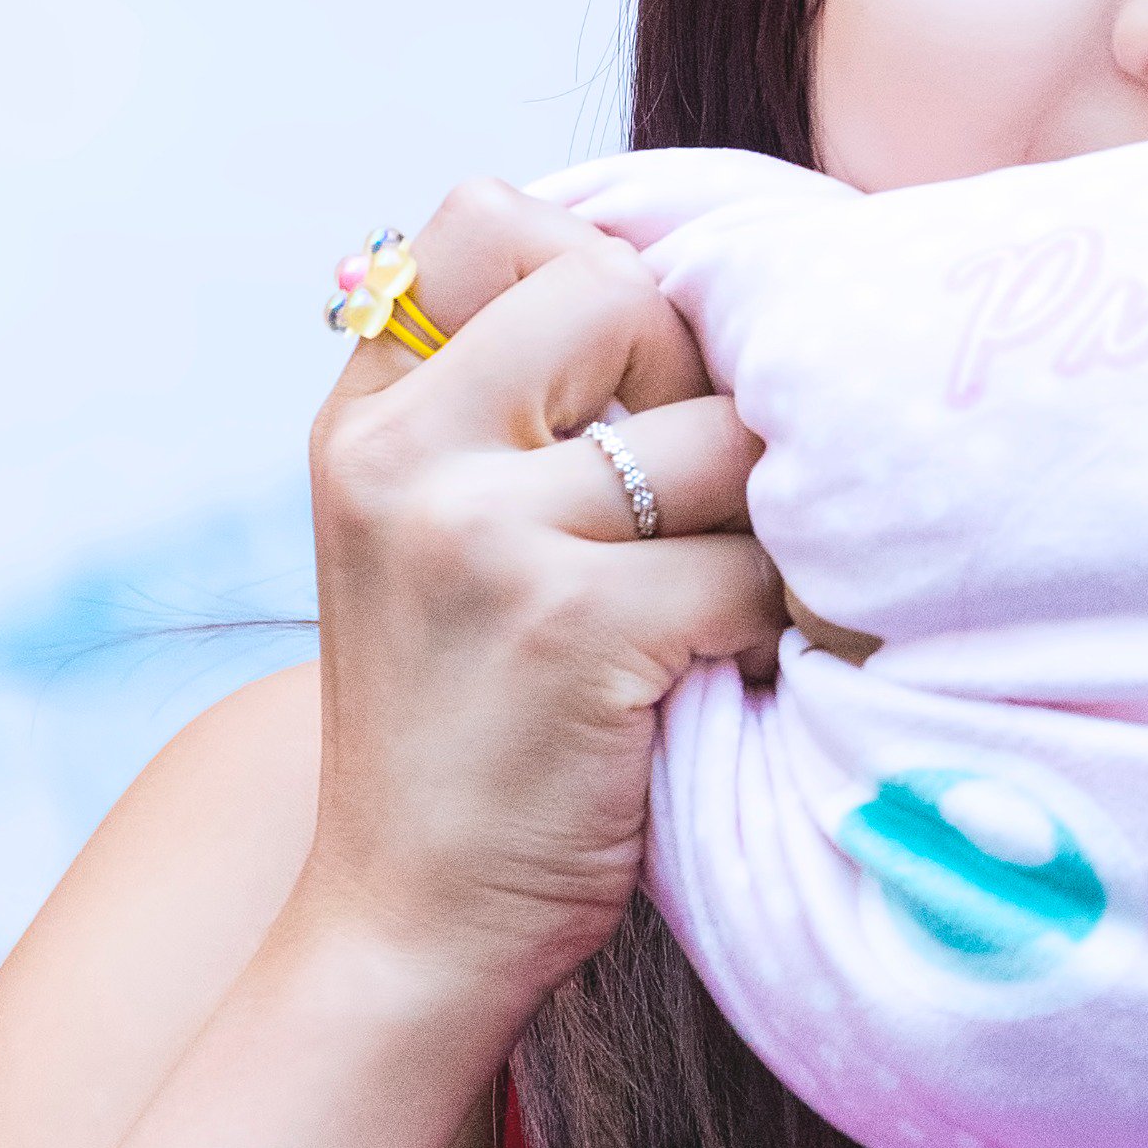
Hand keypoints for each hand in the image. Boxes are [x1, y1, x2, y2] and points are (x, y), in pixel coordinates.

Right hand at [299, 178, 783, 1016]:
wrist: (405, 929)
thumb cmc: (461, 730)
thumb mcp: (424, 538)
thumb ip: (504, 410)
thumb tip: (697, 283)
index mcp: (367, 419)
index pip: (489, 218)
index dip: (602, 274)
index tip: (641, 379)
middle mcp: (404, 456)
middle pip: (623, 294)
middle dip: (701, 384)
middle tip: (706, 499)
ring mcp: (484, 539)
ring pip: (717, 438)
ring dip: (762, 520)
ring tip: (736, 593)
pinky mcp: (576, 629)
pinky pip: (755, 568)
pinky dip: (780, 625)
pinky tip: (748, 669)